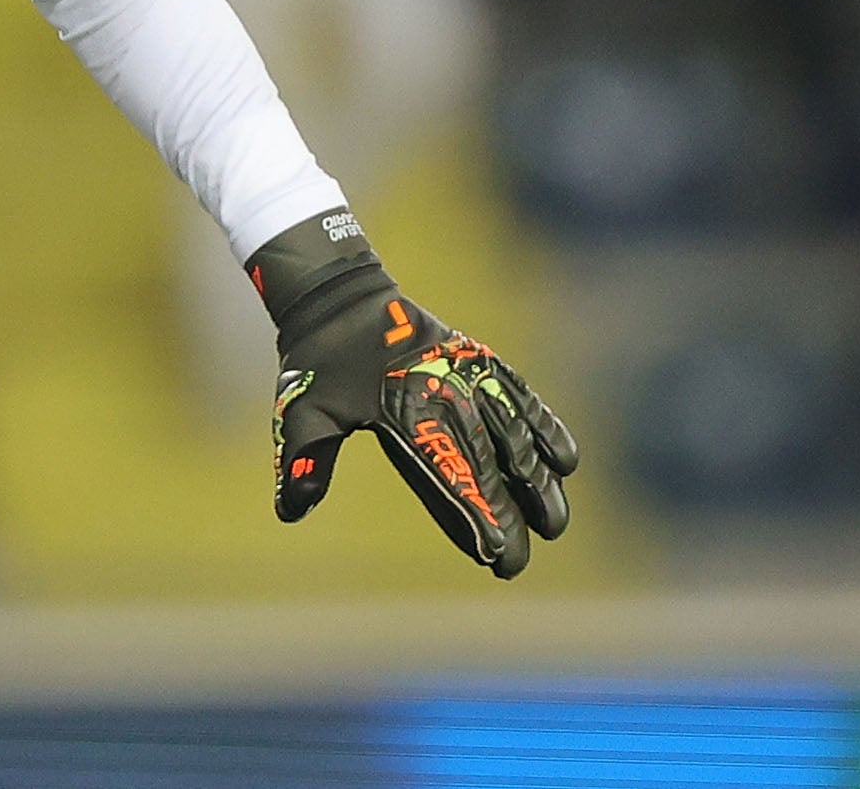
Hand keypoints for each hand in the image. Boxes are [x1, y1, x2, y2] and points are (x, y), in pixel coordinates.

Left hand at [248, 209, 576, 578]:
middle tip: (521, 563)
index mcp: (404, 413)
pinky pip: (521, 395)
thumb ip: (305, 458)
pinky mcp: (481, 362)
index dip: (475, 513)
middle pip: (487, 463)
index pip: (447, 472)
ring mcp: (468, 376)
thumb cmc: (320, 360)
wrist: (342, 296)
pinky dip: (546, 425)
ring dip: (537, 478)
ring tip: (557, 522)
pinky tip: (567, 460)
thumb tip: (292, 510)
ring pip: (515, 433)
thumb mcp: (302, 407)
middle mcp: (445, 395)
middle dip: (510, 514)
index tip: (497, 552)